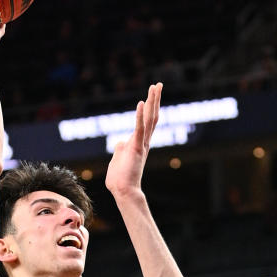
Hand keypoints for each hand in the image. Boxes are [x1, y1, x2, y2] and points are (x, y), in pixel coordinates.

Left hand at [105, 82, 161, 196]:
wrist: (123, 192)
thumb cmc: (119, 179)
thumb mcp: (118, 159)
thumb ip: (120, 149)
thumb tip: (120, 143)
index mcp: (139, 143)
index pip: (146, 122)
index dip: (149, 106)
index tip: (151, 93)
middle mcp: (143, 142)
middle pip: (152, 116)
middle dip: (155, 99)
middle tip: (159, 84)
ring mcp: (140, 144)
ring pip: (149, 119)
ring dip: (152, 102)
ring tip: (155, 87)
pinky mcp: (136, 148)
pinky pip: (139, 129)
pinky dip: (140, 115)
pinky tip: (141, 103)